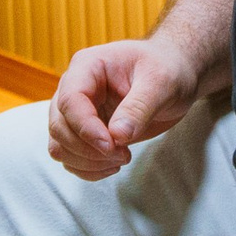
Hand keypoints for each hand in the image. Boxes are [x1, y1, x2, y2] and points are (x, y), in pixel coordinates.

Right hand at [47, 36, 203, 180]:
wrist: (177, 75)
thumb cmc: (168, 69)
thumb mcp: (161, 83)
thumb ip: (138, 107)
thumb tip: (117, 136)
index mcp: (88, 67)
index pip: (70, 101)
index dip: (86, 128)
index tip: (112, 145)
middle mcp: (75, 87)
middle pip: (59, 126)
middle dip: (88, 149)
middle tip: (124, 154)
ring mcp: (77, 111)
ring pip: (59, 144)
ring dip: (87, 161)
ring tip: (122, 157)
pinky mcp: (85, 131)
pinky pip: (70, 157)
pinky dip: (88, 169)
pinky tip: (114, 164)